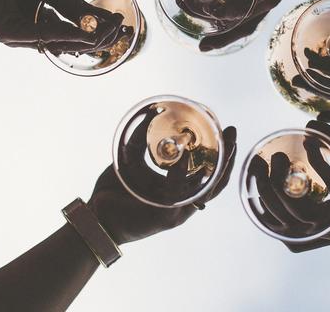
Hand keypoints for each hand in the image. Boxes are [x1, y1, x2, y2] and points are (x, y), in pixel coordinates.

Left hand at [0, 0, 122, 51]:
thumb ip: (73, 6)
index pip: (70, 35)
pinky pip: (40, 36)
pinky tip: (83, 32)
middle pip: (67, 45)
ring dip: (85, 38)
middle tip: (120, 29)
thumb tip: (102, 20)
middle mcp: (25, 36)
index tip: (119, 22)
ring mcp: (14, 37)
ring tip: (109, 29)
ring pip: (56, 43)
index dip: (97, 32)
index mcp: (34, 25)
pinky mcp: (6, 32)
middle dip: (97, 38)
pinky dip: (63, 34)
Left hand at [88, 125, 236, 245]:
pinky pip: (180, 194)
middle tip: (233, 132)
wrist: (96, 218)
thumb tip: (150, 112)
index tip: (225, 130)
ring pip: (209, 189)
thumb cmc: (114, 192)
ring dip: (220, 165)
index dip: (222, 154)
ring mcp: (178, 211)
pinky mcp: (166, 218)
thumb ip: (140, 139)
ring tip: (226, 142)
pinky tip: (186, 155)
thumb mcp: (129, 159)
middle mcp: (184, 202)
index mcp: (180, 190)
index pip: (210, 173)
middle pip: (217, 180)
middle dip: (229, 155)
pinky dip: (183, 174)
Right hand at [192, 0, 329, 51]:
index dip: (225, 30)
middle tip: (195, 36)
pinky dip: (218, 11)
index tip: (205, 31)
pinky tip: (202, 6)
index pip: (246, 22)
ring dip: (203, 14)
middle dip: (215, 38)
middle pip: (239, 30)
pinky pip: (238, 7)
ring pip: (232, 19)